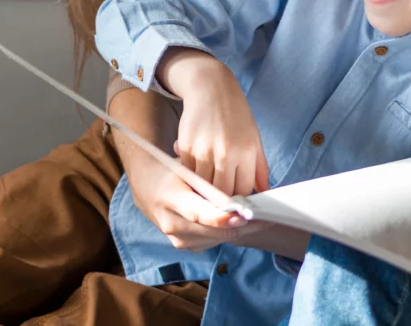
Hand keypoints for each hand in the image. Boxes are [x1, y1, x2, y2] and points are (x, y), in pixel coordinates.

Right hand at [128, 152, 256, 250]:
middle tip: (265, 216)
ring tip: (259, 218)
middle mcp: (171, 223)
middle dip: (240, 225)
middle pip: (212, 231)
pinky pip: (212, 241)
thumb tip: (238, 189)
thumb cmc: (171, 171)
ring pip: (216, 239)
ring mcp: (176, 238)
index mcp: (171, 198)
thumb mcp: (187, 166)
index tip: (244, 216)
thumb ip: (210, 179)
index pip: (200, 214)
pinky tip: (239, 221)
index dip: (223, 218)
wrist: (145, 186)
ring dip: (237, 230)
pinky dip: (226, 232)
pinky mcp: (183, 245)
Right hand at [159, 47, 270, 196]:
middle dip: (223, 200)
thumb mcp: (254, 137)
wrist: (210, 89)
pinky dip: (193, 178)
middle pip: (223, 193)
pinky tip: (197, 173)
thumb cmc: (236, 114)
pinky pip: (189, 174)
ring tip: (209, 188)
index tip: (238, 202)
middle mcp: (226, 153)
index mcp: (246, 151)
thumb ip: (259, 167)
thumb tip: (265, 190)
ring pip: (204, 186)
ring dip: (206, 190)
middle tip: (222, 200)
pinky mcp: (187, 148)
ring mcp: (204, 151)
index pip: (244, 190)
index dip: (240, 199)